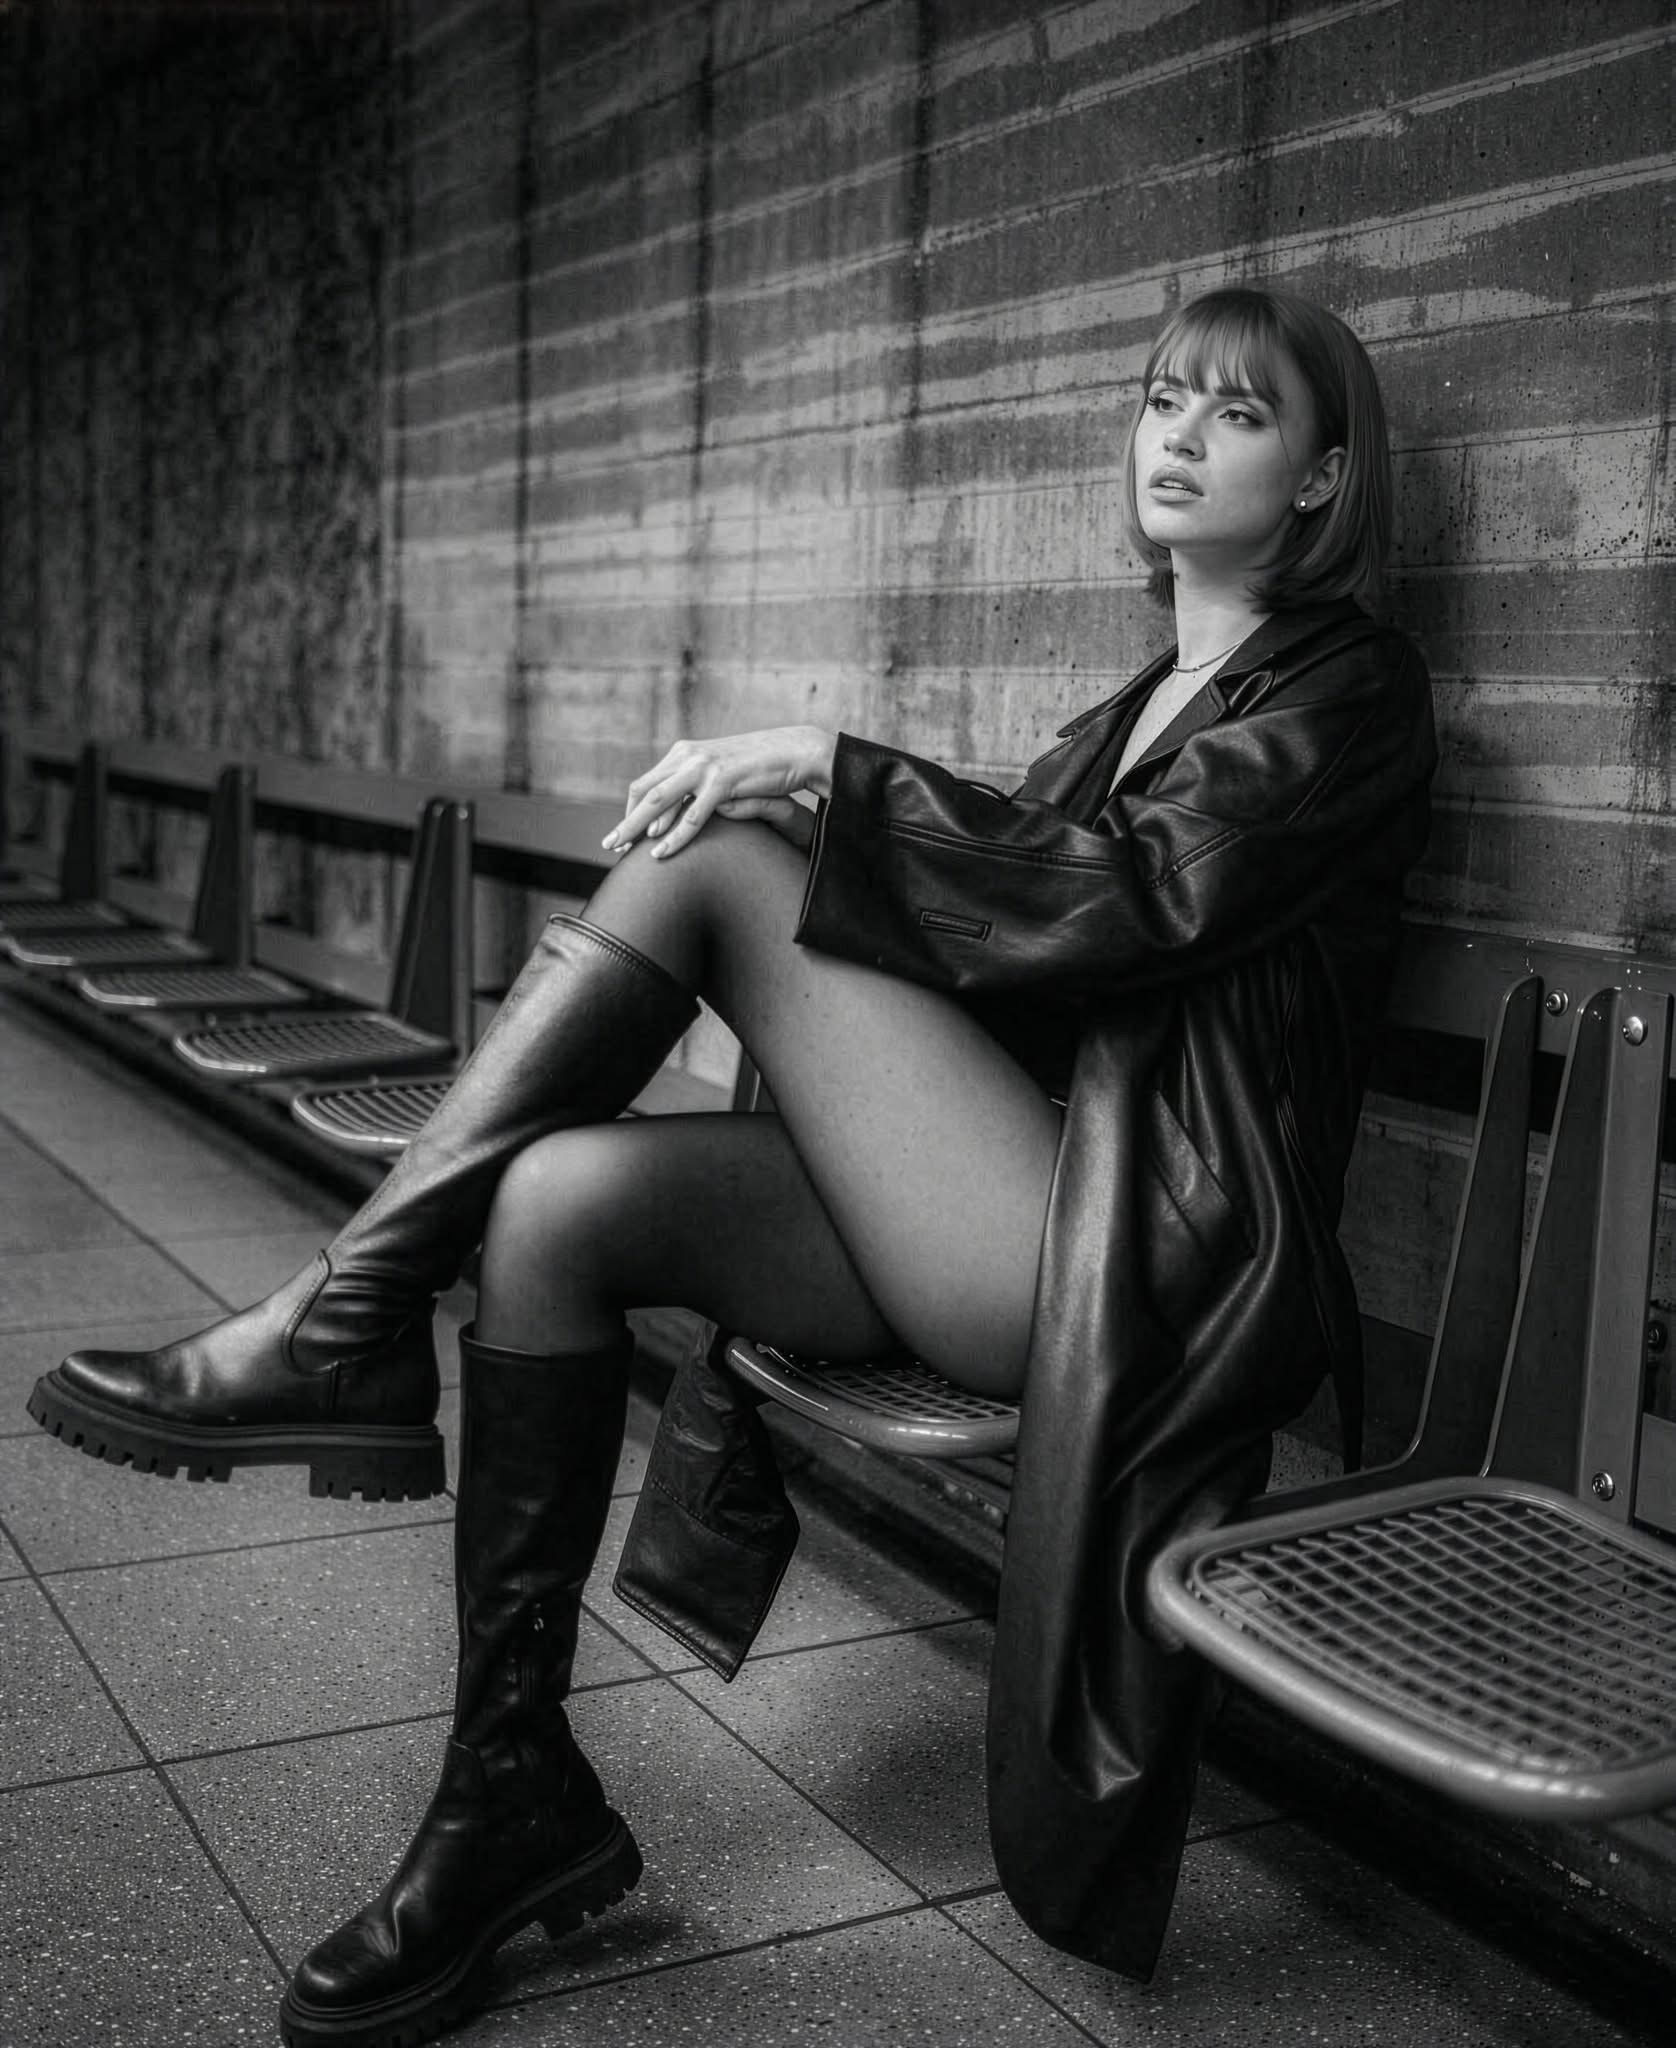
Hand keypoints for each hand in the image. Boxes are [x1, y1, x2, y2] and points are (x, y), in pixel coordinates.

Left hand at [603, 726, 835, 859]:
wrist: (796, 750)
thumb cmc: (761, 766)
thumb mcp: (721, 770)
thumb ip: (698, 782)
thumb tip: (679, 805)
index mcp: (684, 752)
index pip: (646, 783)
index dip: (631, 810)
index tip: (624, 833)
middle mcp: (688, 755)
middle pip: (644, 791)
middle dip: (624, 820)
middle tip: (609, 845)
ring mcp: (704, 766)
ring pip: (659, 801)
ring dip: (636, 827)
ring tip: (622, 850)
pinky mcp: (723, 780)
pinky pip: (692, 815)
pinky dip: (674, 836)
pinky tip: (661, 853)